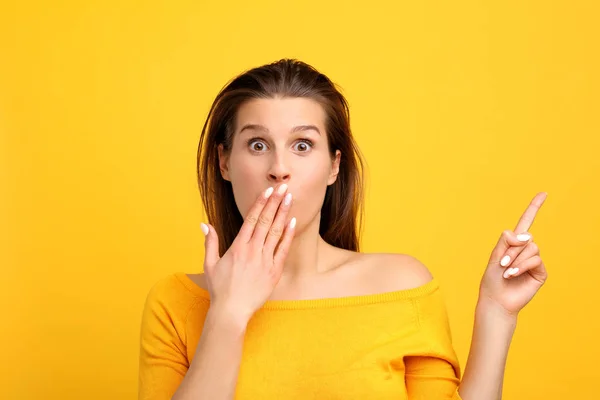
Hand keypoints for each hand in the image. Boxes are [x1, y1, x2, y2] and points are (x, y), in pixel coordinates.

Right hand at [201, 183, 295, 323]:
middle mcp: (253, 250)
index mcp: (238, 246)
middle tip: (283, 187)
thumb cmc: (220, 289)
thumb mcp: (210, 264)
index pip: (252, 219)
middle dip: (275, 202)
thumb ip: (210, 242)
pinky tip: (294, 222)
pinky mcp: (274, 271)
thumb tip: (204, 224)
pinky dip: (289, 234)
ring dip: (284, 213)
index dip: (261, 203)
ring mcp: (265, 260)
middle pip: (266, 221)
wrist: (232, 311)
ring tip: (290, 198)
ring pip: (276, 232)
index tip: (268, 191)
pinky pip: (283, 249)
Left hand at [479, 192, 547, 315]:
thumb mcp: (495, 255)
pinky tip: (512, 274)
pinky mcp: (540, 272)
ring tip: (506, 271)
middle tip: (502, 264)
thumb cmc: (492, 279)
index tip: (543, 193)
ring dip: (516, 259)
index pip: (525, 222)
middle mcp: (525, 250)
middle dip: (511, 250)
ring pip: (531, 248)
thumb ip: (507, 241)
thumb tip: (527, 235)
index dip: (534, 208)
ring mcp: (534, 261)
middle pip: (525, 237)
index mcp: (513, 244)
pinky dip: (522, 266)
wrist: (496, 299)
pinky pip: (535, 260)